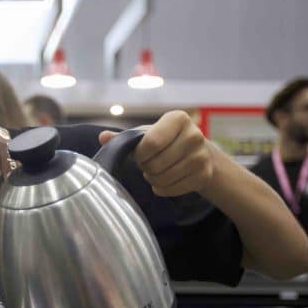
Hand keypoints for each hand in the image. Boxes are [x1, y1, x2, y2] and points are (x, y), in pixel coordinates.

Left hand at [99, 109, 222, 196]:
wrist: (196, 153)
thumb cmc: (166, 141)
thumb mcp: (147, 134)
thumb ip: (124, 138)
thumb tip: (103, 137)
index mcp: (177, 118)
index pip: (151, 143)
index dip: (139, 155)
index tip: (139, 155)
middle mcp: (194, 135)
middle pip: (156, 164)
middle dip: (146, 168)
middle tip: (149, 164)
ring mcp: (202, 156)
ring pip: (163, 179)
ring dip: (153, 179)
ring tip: (157, 171)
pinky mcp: (204, 175)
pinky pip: (173, 190)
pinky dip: (163, 189)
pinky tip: (165, 181)